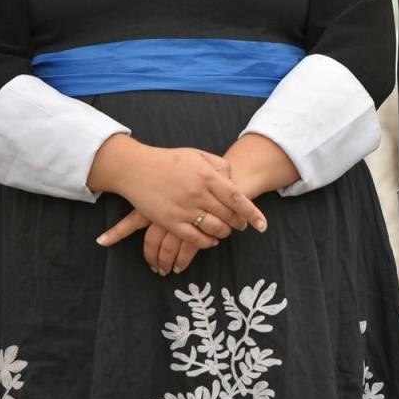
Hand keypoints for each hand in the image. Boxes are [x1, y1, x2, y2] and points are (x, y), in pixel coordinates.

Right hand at [92, 143, 265, 273]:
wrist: (136, 168)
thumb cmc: (169, 160)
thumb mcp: (198, 155)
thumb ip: (219, 166)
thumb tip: (233, 180)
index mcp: (207, 176)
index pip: (236, 198)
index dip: (251, 213)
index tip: (262, 225)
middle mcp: (198, 194)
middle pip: (227, 215)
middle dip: (238, 223)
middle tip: (242, 226)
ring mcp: (184, 209)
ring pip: (214, 229)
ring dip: (224, 233)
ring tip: (226, 231)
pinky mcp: (170, 222)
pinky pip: (194, 239)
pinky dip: (206, 242)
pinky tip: (211, 240)